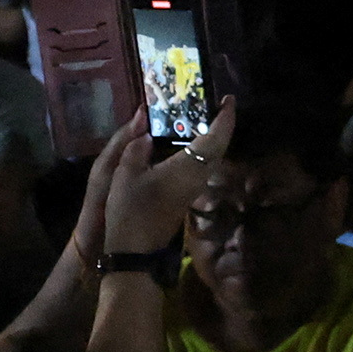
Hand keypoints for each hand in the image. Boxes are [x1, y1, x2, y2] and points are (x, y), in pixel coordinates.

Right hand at [109, 101, 240, 254]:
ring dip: (211, 136)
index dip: (224, 118)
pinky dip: (200, 149)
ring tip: (199, 116)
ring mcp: (195, 188)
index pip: (215, 138)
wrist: (134, 251)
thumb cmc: (128, 211)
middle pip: (219, 146)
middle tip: (215, 103)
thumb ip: (136, 149)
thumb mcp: (124, 176)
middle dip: (221, 123)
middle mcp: (198, 177)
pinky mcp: (188, 195)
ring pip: (213, 157)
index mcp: (187, 168)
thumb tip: (145, 128)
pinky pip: (202, 165)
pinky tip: (185, 142)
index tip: (228, 100)